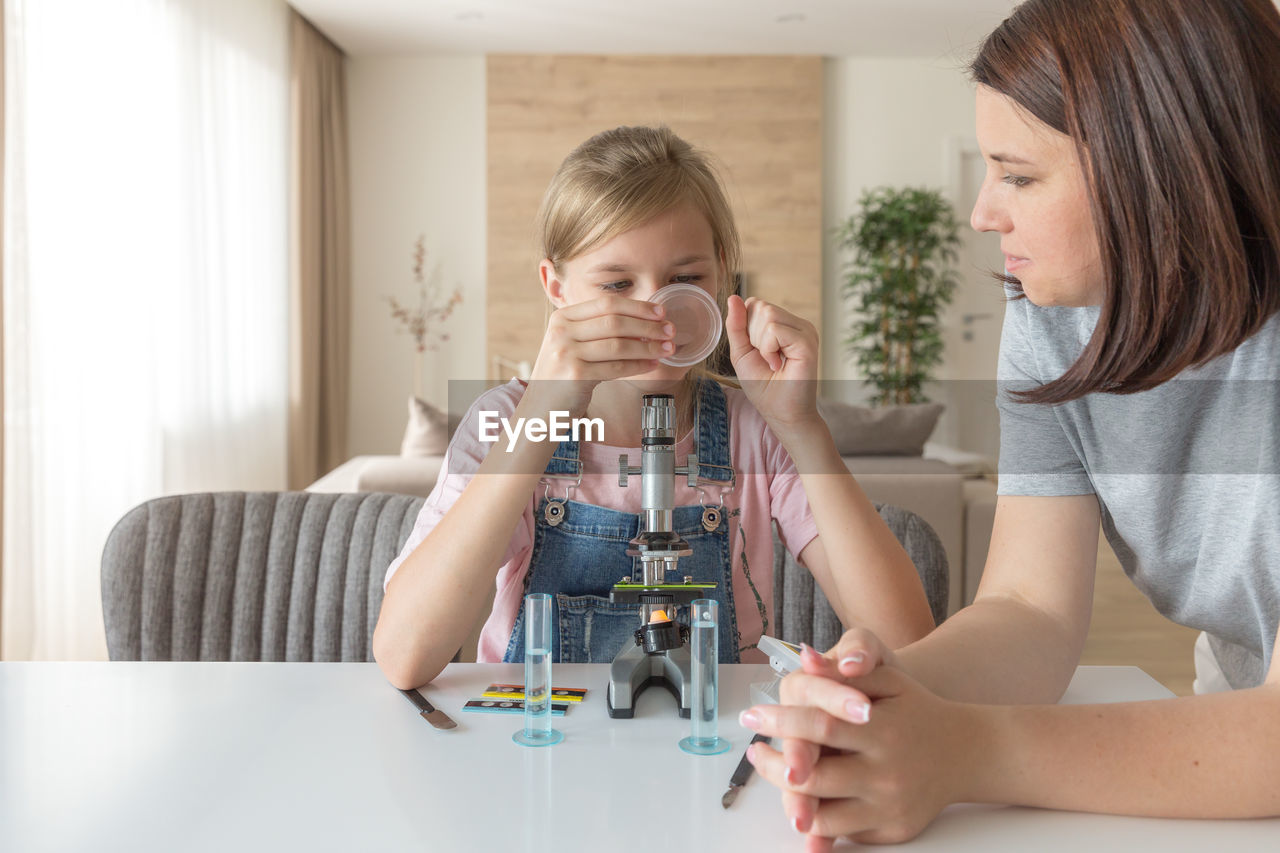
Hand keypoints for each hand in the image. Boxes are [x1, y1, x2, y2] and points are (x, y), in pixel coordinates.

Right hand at [527, 295, 674, 415]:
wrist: (541, 408)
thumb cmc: (563, 376)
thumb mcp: (572, 344)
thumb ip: (597, 331)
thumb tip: (644, 323)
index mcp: (562, 317)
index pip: (606, 303)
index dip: (637, 306)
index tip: (660, 312)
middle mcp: (561, 331)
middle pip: (615, 321)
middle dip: (647, 325)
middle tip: (670, 330)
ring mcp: (566, 353)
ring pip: (618, 345)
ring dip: (648, 346)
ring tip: (667, 349)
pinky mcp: (575, 375)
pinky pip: (616, 367)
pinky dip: (638, 365)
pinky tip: (652, 365)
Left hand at [724, 295, 819, 433]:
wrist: (782, 414)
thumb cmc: (764, 386)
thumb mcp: (741, 352)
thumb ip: (737, 325)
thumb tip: (733, 297)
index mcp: (785, 323)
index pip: (755, 304)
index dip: (747, 329)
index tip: (758, 353)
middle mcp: (798, 324)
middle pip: (761, 307)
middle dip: (752, 337)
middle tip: (767, 360)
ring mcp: (805, 330)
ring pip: (768, 315)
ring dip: (761, 344)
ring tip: (773, 363)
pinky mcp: (807, 341)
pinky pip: (775, 329)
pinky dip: (768, 349)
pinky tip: (777, 364)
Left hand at [741, 662, 983, 847]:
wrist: (965, 753)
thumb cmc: (917, 711)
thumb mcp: (889, 680)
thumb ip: (846, 672)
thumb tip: (804, 658)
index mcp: (882, 731)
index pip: (818, 726)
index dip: (779, 721)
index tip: (751, 715)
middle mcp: (886, 773)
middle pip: (812, 778)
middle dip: (772, 765)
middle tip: (753, 750)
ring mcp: (889, 807)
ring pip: (822, 817)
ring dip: (788, 798)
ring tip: (774, 773)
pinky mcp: (892, 831)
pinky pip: (844, 831)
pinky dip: (820, 817)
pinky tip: (805, 795)